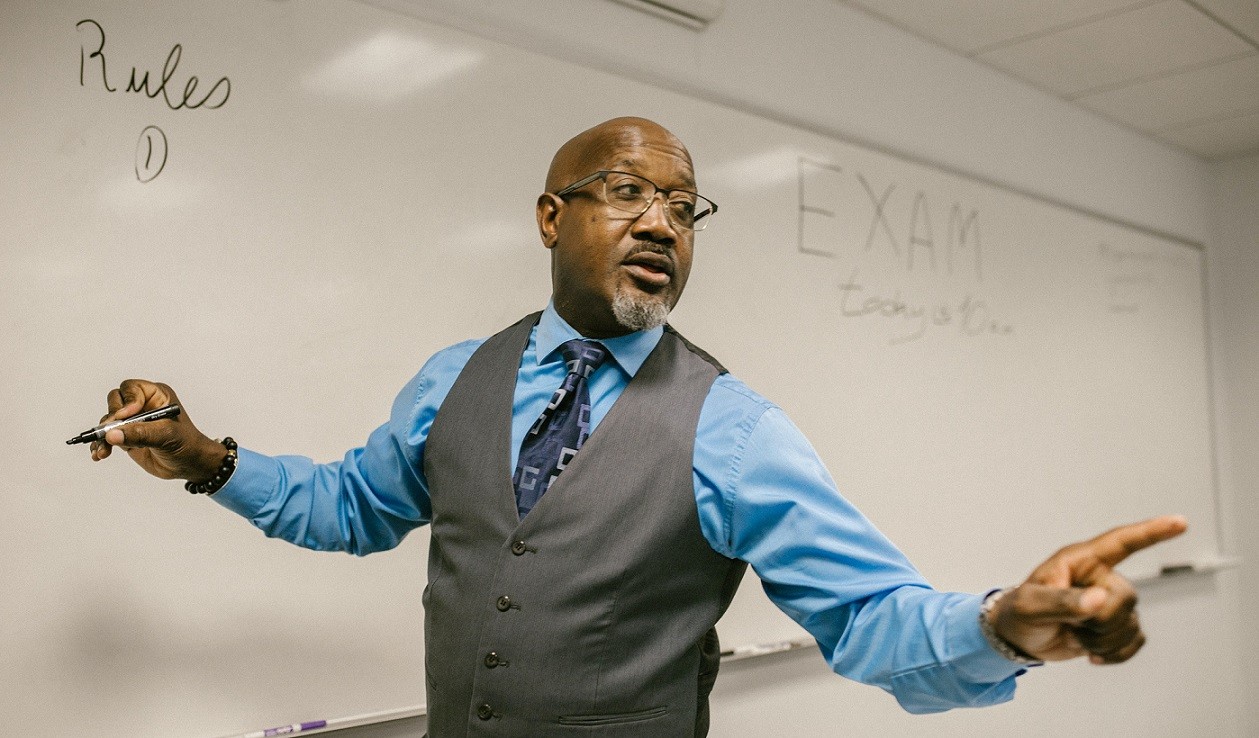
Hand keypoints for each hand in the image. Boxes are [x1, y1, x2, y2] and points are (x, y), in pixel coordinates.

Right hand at [90, 379, 225, 481]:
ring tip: (103, 451)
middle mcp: (143, 405)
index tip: (125, 417)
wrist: (190, 465)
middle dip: (111, 419)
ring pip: (108, 421)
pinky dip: (101, 445)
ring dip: (102, 436)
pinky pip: (107, 437)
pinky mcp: (127, 437)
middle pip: (115, 402)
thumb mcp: (166, 436)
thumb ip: (140, 434)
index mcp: (156, 396)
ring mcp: (133, 421)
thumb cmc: (187, 445)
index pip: (131, 389)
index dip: (126, 402)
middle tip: (110, 434)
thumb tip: (112, 434)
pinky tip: (99, 454)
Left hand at [989, 515, 1187, 663]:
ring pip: (1131, 623)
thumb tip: (1099, 600)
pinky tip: (1091, 654)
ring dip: (1101, 640)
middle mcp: (1100, 577)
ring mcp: (1110, 602)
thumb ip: (1062, 601)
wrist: (1018, 638)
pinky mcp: (1115, 626)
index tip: (1181, 522)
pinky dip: (1115, 654)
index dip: (1151, 532)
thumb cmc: (1018, 612)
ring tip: (1073, 634)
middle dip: (1100, 620)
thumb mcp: (1030, 606)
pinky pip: (1134, 641)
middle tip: (1069, 624)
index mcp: (1080, 560)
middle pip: (1126, 597)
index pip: (1120, 542)